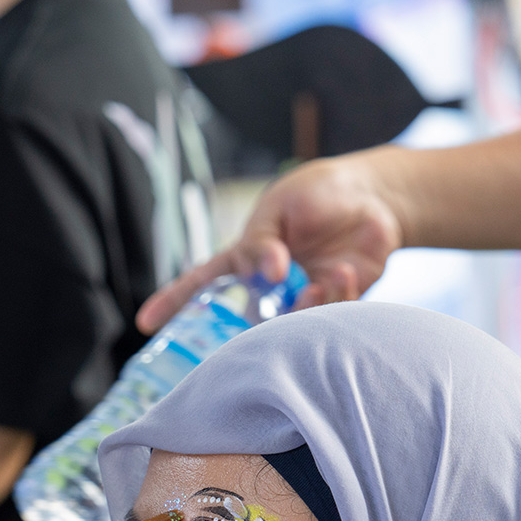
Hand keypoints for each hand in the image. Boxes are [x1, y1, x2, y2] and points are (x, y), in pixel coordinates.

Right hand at [137, 153, 403, 332]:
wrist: (375, 197)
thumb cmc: (317, 194)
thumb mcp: (281, 207)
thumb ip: (265, 242)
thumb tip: (267, 273)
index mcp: (247, 259)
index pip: (202, 283)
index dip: (173, 301)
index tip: (146, 321)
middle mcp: (270, 287)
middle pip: (250, 320)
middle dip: (265, 321)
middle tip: (285, 296)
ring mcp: (302, 297)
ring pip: (292, 326)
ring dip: (308, 307)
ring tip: (324, 279)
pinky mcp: (336, 303)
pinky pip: (330, 317)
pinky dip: (339, 298)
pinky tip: (347, 271)